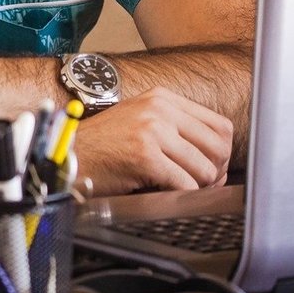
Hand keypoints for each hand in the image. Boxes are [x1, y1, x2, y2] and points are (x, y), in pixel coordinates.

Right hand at [73, 86, 231, 195]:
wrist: (70, 154)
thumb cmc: (105, 143)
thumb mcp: (141, 120)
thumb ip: (176, 126)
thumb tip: (216, 154)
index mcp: (162, 97)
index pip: (219, 125)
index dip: (223, 152)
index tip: (214, 166)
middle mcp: (160, 109)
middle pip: (218, 146)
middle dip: (217, 171)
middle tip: (203, 183)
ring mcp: (152, 131)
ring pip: (205, 168)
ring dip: (200, 186)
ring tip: (183, 188)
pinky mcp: (145, 156)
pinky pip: (185, 183)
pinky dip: (183, 195)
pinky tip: (168, 192)